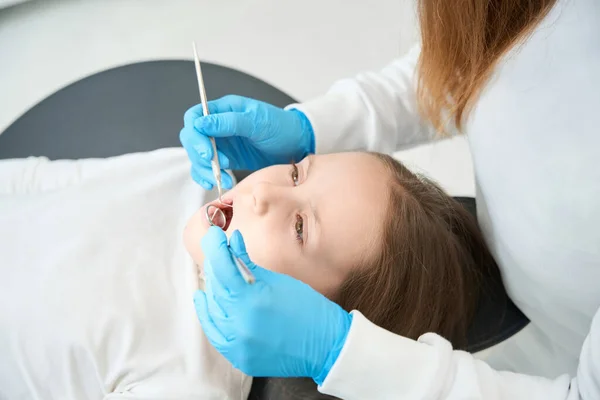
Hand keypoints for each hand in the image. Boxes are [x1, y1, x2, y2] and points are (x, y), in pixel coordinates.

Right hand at [180, 95, 314, 189]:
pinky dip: (208, 176)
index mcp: (224, 110)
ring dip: (206, 170)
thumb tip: (201, 123)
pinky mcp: (226, 159)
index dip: (195, 135)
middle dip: (200, 155)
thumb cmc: (280, 127)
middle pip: (192, 139)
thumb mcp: (257, 122)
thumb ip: (230, 122)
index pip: (195, 117)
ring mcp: (221, 143)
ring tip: (224, 179)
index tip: (206, 152)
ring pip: (198, 157)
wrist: (296, 144)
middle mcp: (218, 126)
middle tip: (216, 166)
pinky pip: (208, 168)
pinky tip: (217, 183)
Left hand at [194, 227, 351, 383]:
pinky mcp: (239, 358)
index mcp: (253, 300)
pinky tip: (207, 301)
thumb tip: (232, 242)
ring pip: (212, 311)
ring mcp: (238, 345)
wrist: (327, 346)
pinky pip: (215, 334)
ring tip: (217, 275)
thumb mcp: (279, 281)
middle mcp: (241, 324)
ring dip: (212, 290)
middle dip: (215, 266)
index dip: (215, 248)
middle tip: (218, 251)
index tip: (214, 235)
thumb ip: (249, 264)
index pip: (223, 268)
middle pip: (215, 288)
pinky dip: (210, 316)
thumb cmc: (309, 309)